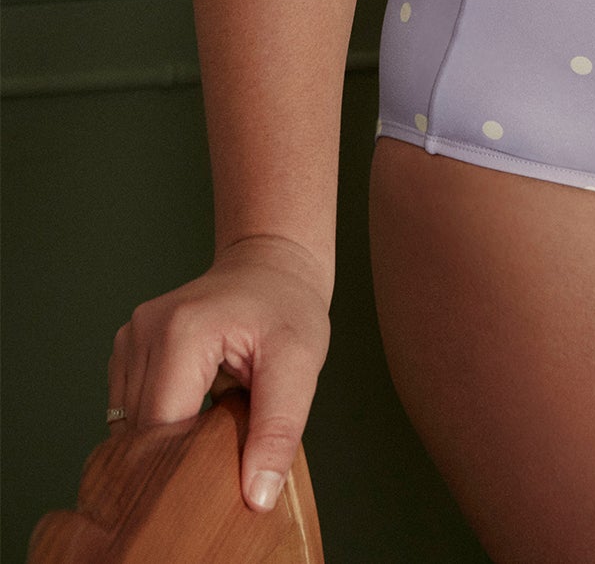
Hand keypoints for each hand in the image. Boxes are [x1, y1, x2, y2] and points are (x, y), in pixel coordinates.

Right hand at [107, 234, 330, 513]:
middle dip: (179, 452)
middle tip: (226, 443)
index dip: (189, 464)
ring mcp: (130, 336)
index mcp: (182, 332)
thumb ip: (278, 431)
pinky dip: (159, 419)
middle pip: (142, 431)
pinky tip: (195, 406)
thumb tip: (257, 495)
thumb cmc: (289, 309)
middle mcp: (144, 331)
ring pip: (130, 425)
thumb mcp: (300, 367)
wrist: (272, 265)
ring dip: (168, 436)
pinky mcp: (127, 346)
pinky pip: (129, 408)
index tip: (223, 474)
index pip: (162, 430)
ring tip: (213, 418)